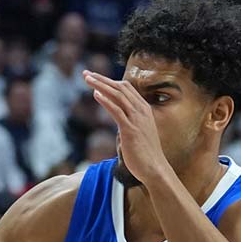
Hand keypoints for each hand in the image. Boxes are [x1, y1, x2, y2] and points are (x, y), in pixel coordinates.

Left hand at [83, 71, 170, 188]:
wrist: (155, 168)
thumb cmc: (145, 153)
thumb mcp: (138, 132)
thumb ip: (128, 122)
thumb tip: (119, 119)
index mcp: (144, 109)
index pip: (126, 88)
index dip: (110, 81)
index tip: (96, 77)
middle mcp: (141, 110)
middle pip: (120, 88)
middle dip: (102, 79)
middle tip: (86, 73)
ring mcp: (137, 119)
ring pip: (117, 95)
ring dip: (100, 85)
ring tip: (87, 79)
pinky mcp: (130, 129)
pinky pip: (117, 111)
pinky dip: (106, 101)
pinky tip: (95, 94)